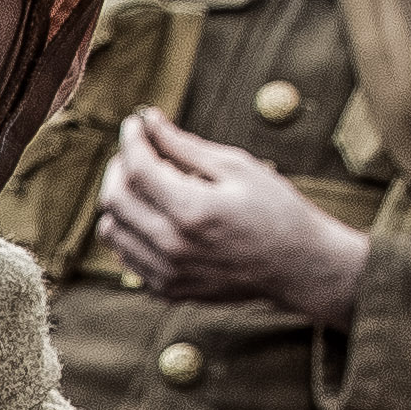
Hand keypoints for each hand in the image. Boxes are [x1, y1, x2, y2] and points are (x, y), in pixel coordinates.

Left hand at [96, 109, 372, 329]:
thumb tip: (147, 120)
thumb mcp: (237, 167)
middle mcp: (173, 246)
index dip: (131, 140)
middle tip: (136, 152)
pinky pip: (127, 257)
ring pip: (112, 231)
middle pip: (114, 200)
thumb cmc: (275, 210)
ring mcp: (167, 273)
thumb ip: (185, 146)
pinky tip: (154, 216)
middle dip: (118, 167)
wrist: (298, 266)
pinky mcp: (167, 289)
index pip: (137, 169)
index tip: (134, 124)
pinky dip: (130, 232)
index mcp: (193, 211)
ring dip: (120, 201)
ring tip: (146, 184)